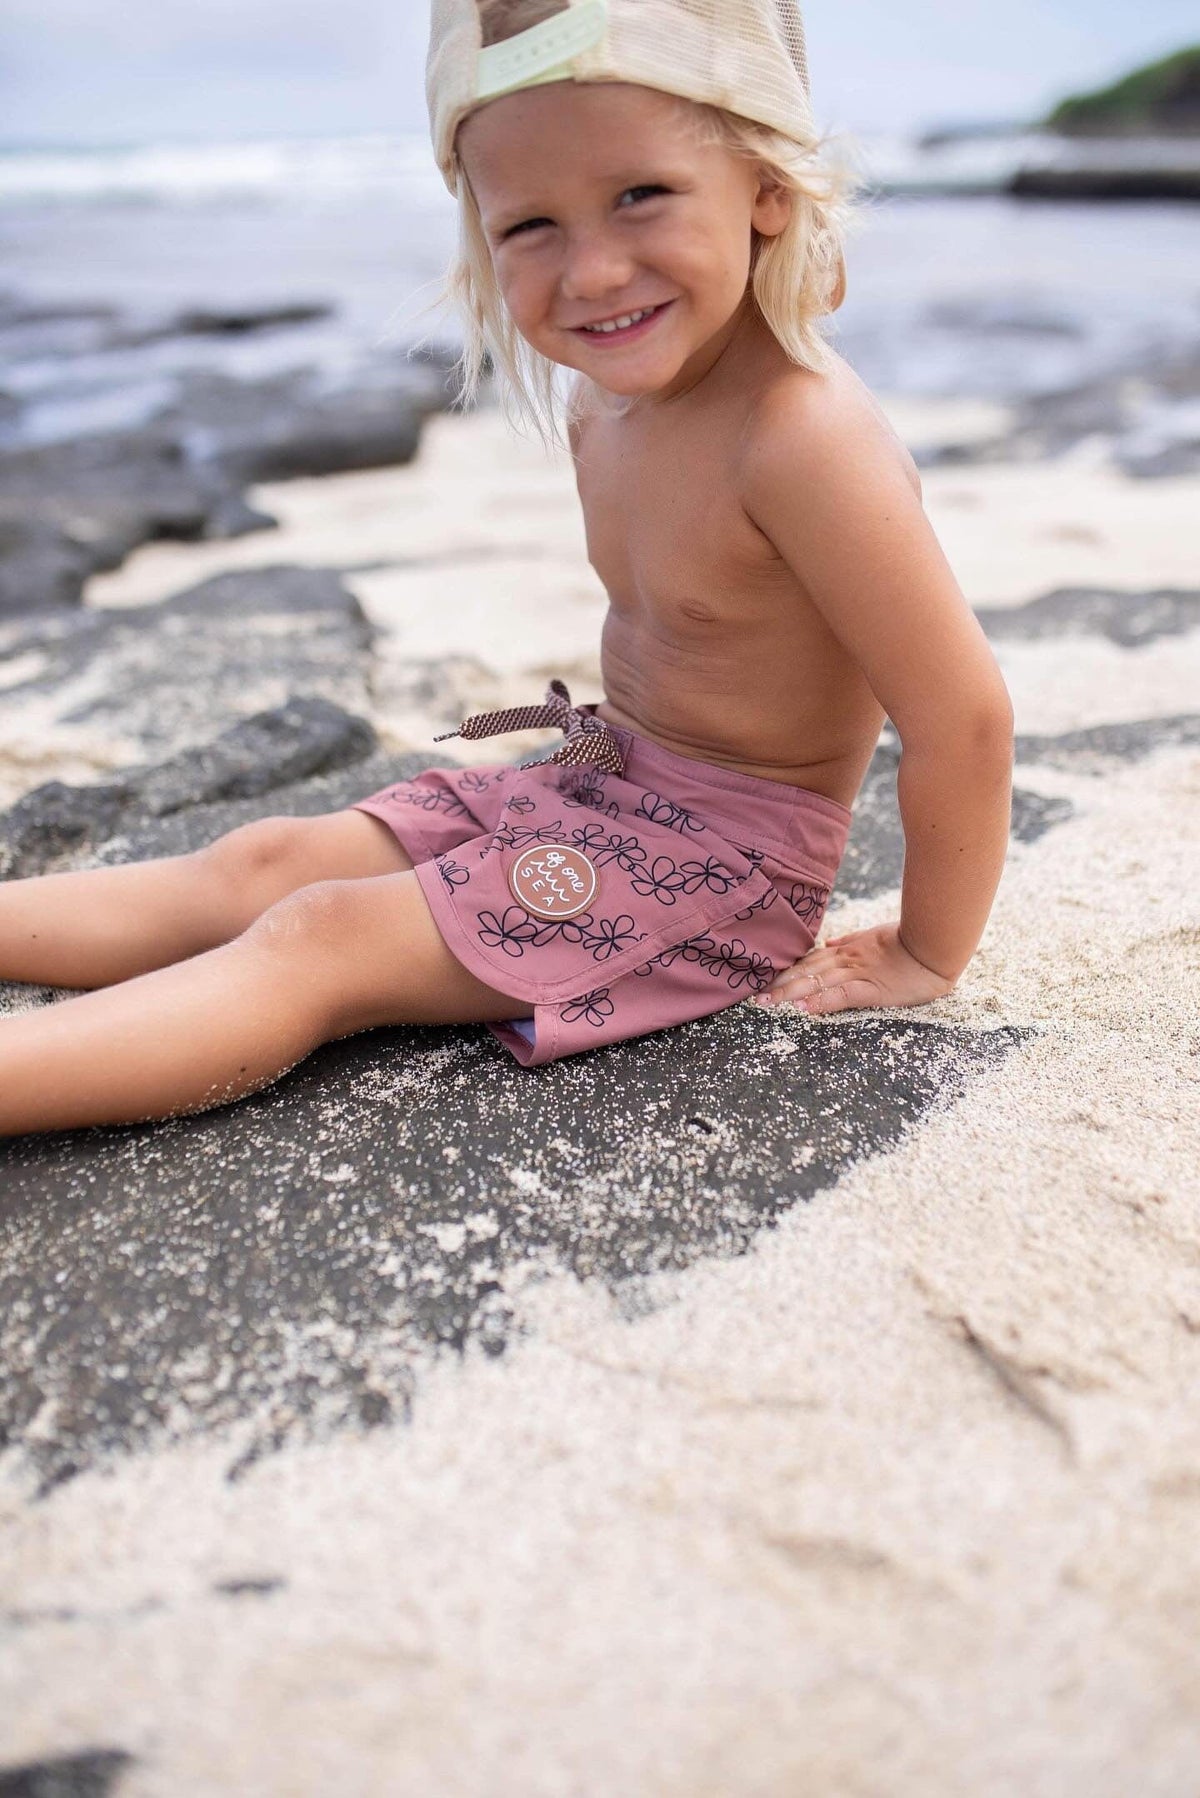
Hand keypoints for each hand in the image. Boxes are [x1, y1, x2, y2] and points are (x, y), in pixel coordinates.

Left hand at [751, 922, 956, 1016]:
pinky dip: (820, 1001)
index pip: (811, 961)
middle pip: (807, 971)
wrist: (936, 945)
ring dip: (790, 993)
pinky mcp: (873, 988)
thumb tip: (830, 944)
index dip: (788, 971)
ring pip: (817, 982)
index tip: (766, 980)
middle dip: (780, 984)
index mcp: (848, 949)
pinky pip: (841, 994)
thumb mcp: (876, 936)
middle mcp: (848, 959)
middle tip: (755, 996)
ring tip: (768, 1003)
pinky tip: (802, 1008)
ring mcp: (859, 972)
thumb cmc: (912, 942)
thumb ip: (851, 941)